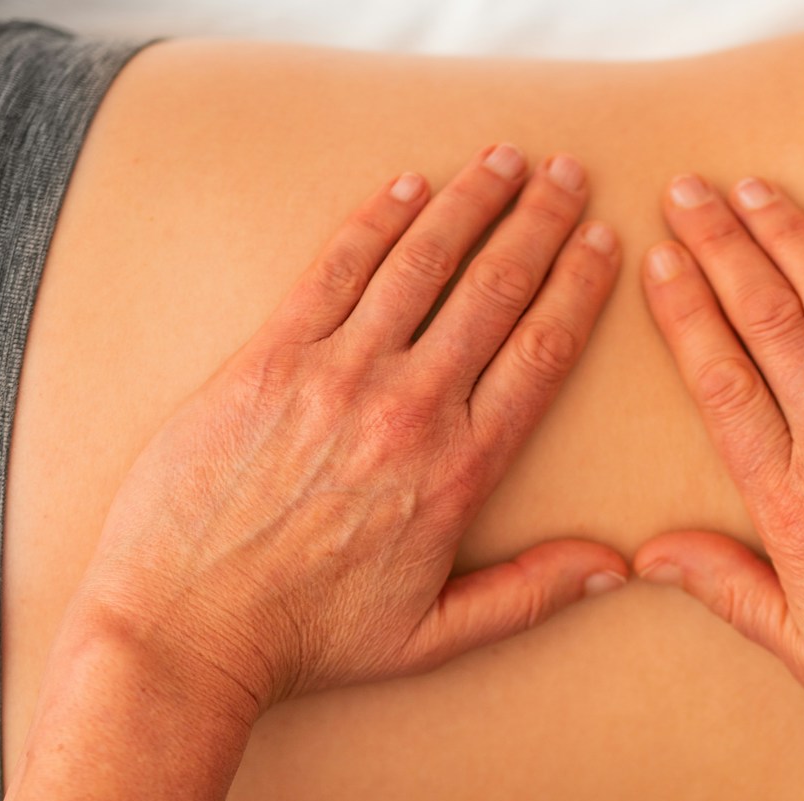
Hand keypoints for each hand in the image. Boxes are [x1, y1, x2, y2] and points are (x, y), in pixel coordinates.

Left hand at [67, 144, 626, 721]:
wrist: (186, 628)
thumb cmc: (309, 637)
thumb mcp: (435, 634)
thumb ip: (530, 593)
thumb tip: (617, 568)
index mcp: (458, 469)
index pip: (541, 352)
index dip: (578, 287)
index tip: (604, 242)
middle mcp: (408, 408)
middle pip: (492, 289)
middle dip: (539, 221)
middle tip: (568, 174)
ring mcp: (335, 375)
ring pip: (420, 263)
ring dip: (469, 201)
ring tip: (503, 160)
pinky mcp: (267, 360)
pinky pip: (333, 270)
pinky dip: (375, 221)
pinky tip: (408, 187)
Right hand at [635, 174, 803, 766]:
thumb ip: (726, 590)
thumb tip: (650, 554)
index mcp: (792, 508)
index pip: (721, 384)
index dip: (685, 314)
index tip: (659, 263)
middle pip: (769, 325)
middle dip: (721, 249)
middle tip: (688, 194)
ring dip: (791, 240)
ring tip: (753, 191)